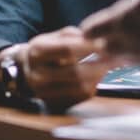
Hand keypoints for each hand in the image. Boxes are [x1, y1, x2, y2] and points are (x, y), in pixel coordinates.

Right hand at [0, 27, 116, 111]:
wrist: (25, 72)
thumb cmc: (44, 51)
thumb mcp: (52, 37)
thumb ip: (72, 36)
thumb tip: (95, 38)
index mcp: (37, 53)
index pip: (67, 50)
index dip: (88, 47)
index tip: (105, 43)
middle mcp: (37, 75)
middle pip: (75, 72)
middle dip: (99, 64)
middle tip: (114, 57)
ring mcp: (44, 93)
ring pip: (80, 87)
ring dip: (99, 76)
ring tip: (108, 66)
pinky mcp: (53, 104)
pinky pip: (80, 97)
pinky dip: (93, 86)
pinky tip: (98, 76)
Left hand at [77, 0, 139, 65]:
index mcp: (126, 20)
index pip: (96, 26)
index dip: (88, 27)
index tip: (80, 30)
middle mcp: (135, 42)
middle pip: (108, 47)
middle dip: (98, 45)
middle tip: (90, 46)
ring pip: (127, 57)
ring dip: (117, 55)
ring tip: (111, 55)